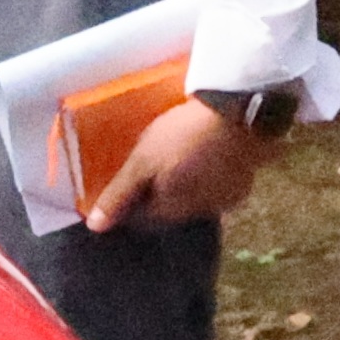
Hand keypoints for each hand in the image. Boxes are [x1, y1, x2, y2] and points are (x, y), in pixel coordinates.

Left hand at [88, 97, 265, 231]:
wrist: (237, 112)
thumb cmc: (182, 137)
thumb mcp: (142, 162)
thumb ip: (119, 195)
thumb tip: (95, 227)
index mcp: (174, 210)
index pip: (142, 219)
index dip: (129, 202)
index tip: (125, 182)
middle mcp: (202, 213)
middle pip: (169, 211)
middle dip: (156, 194)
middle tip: (148, 167)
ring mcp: (227, 200)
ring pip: (195, 200)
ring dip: (183, 186)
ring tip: (174, 160)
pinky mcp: (243, 183)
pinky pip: (217, 187)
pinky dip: (206, 177)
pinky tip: (202, 157)